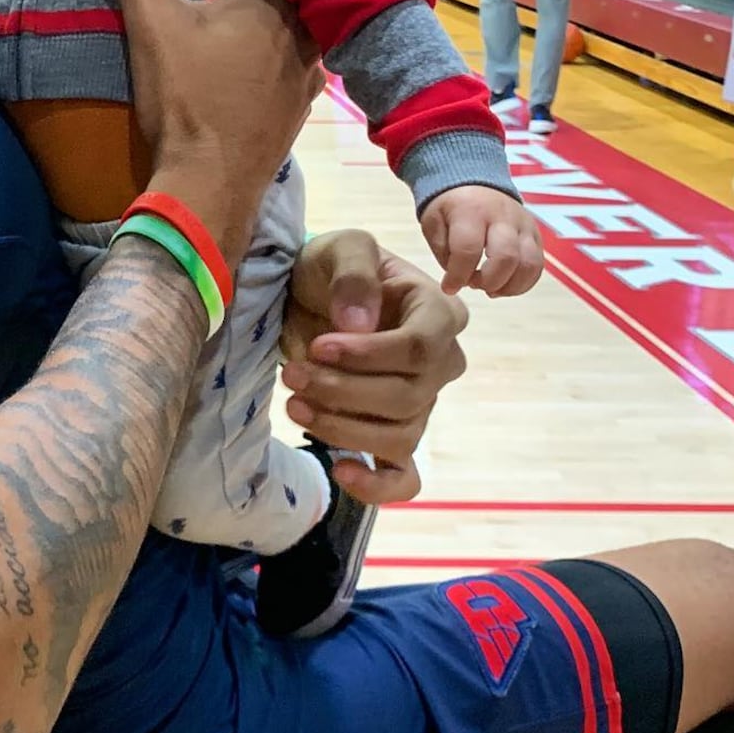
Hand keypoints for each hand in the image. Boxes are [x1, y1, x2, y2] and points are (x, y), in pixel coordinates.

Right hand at [75, 0, 322, 265]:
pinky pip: (292, 70)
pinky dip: (273, 62)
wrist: (209, 187)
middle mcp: (310, 38)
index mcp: (283, 4)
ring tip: (240, 14)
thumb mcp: (150, 23)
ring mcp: (311, 80)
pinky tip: (246, 63)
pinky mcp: (299, 114)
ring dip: (273, 26)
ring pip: (297, 35)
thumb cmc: (188, 98)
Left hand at [280, 232, 468, 504]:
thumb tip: (359, 324)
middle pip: (406, 397)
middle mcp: (442, 363)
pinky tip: (340, 469)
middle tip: (291, 374)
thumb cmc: (332, 267)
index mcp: (439, 312)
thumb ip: (353, 274)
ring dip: (342, 428)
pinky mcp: (396, 433)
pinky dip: (377, 485)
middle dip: (342, 391)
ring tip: (294, 403)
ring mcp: (422, 402)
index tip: (319, 346)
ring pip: (399, 436)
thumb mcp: (341, 247)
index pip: (421, 348)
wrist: (307, 293)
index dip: (369, 355)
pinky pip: (404, 477)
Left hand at [419, 184, 543, 296]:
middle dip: (488, 281)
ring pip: (528, 264)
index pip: (468, 249)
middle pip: (506, 257)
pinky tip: (504, 286)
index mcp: (471, 210)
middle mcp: (502, 215)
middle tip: (473, 284)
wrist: (473, 180)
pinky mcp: (535, 234)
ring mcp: (523, 224)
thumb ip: (443, 253)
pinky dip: (523, 284)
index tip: (449, 287)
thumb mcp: (433, 223)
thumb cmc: (451, 206)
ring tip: (490, 289)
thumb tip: (459, 281)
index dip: (458, 276)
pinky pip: (537, 266)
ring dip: (509, 286)